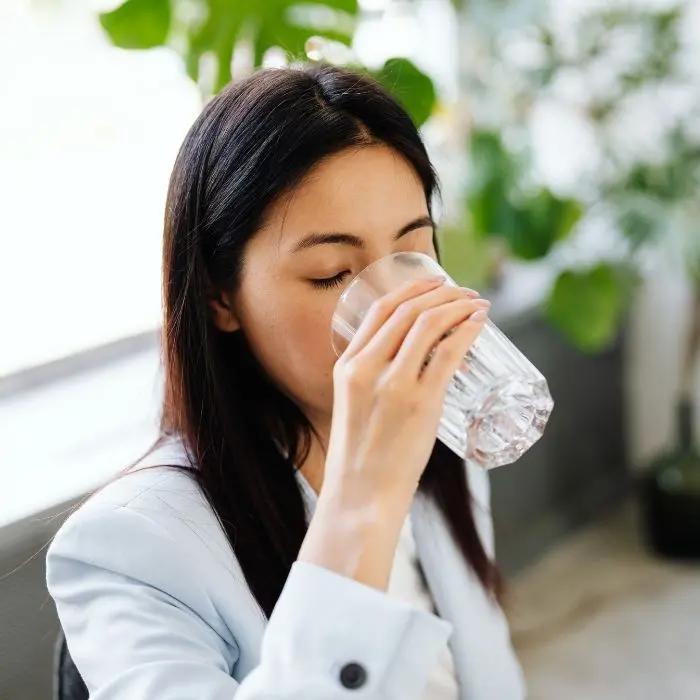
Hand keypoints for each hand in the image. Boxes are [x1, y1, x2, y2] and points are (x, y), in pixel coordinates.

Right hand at [299, 276, 488, 588]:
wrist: (362, 495)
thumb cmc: (362, 456)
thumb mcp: (356, 406)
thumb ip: (375, 380)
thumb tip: (416, 362)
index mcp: (348, 366)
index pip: (381, 310)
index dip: (412, 288)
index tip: (435, 283)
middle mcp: (367, 367)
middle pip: (408, 310)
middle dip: (441, 292)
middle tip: (464, 291)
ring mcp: (394, 384)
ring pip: (429, 324)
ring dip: (458, 305)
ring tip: (477, 303)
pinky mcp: (421, 403)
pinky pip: (448, 353)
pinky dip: (468, 331)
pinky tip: (480, 323)